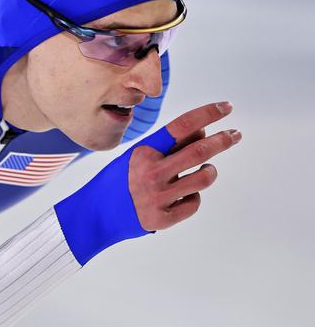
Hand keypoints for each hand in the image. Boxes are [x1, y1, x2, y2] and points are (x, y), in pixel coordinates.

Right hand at [129, 101, 240, 230]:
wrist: (93, 215)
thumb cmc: (118, 181)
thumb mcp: (136, 157)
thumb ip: (167, 146)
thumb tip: (203, 131)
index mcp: (143, 153)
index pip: (181, 126)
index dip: (208, 114)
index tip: (227, 107)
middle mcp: (150, 173)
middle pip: (200, 151)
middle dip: (223, 140)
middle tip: (234, 135)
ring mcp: (157, 198)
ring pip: (204, 178)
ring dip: (210, 171)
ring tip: (206, 171)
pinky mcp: (162, 219)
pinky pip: (193, 203)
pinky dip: (192, 196)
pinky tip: (182, 196)